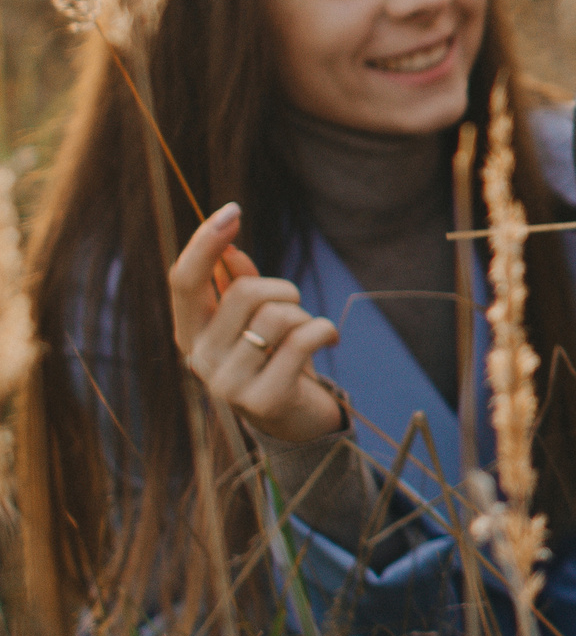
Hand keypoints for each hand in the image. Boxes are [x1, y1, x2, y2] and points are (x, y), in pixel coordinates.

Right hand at [169, 203, 344, 443]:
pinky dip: (325, 330)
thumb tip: (230, 248)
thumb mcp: (253, 322)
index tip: (233, 210)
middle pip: (244, 292)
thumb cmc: (274, 360)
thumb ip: (237, 286)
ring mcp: (227, 384)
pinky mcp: (264, 400)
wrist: (296, 424)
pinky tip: (330, 338)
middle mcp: (199, 359)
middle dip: (283, 290)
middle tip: (295, 308)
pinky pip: (303, 340)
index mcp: (189, 333)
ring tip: (307, 333)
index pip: (184, 280)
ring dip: (304, 315)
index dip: (205, 243)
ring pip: (277, 315)